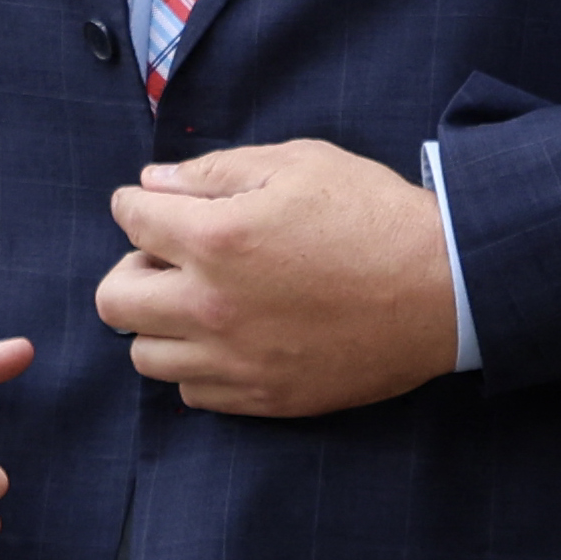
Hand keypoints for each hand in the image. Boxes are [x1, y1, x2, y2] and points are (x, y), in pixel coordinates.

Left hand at [96, 138, 458, 415]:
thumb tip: (155, 183)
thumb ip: (219, 171)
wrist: (445, 289)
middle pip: (114, 298)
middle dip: (131, 267)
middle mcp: (210, 305)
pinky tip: (231, 338)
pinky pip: (191, 392)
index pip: (131, 219)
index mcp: (218, 238)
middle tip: (169, 256)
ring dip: (160, 322)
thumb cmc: (377, 217)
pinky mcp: (261, 396)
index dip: (134, 203)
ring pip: (144, 354)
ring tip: (200, 301)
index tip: (146, 203)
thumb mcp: (304, 163)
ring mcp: (233, 359)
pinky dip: (197, 365)